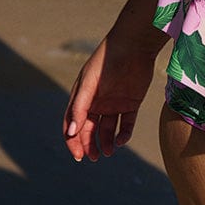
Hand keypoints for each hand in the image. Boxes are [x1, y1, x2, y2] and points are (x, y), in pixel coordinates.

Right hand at [63, 33, 157, 161]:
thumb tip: (71, 132)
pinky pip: (126, 124)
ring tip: (108, 152)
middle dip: (89, 145)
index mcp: (83, 98)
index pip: (73, 124)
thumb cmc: (106, 61)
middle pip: (90, 130)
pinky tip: (121, 140)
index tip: (77, 155)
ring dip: (106, 143)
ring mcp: (115, 104)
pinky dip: (124, 134)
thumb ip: (80, 107)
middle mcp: (97, 103)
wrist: (134, 46)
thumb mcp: (89, 83)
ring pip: (108, 130)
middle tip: (93, 157)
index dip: (73, 141)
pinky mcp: (131, 103)